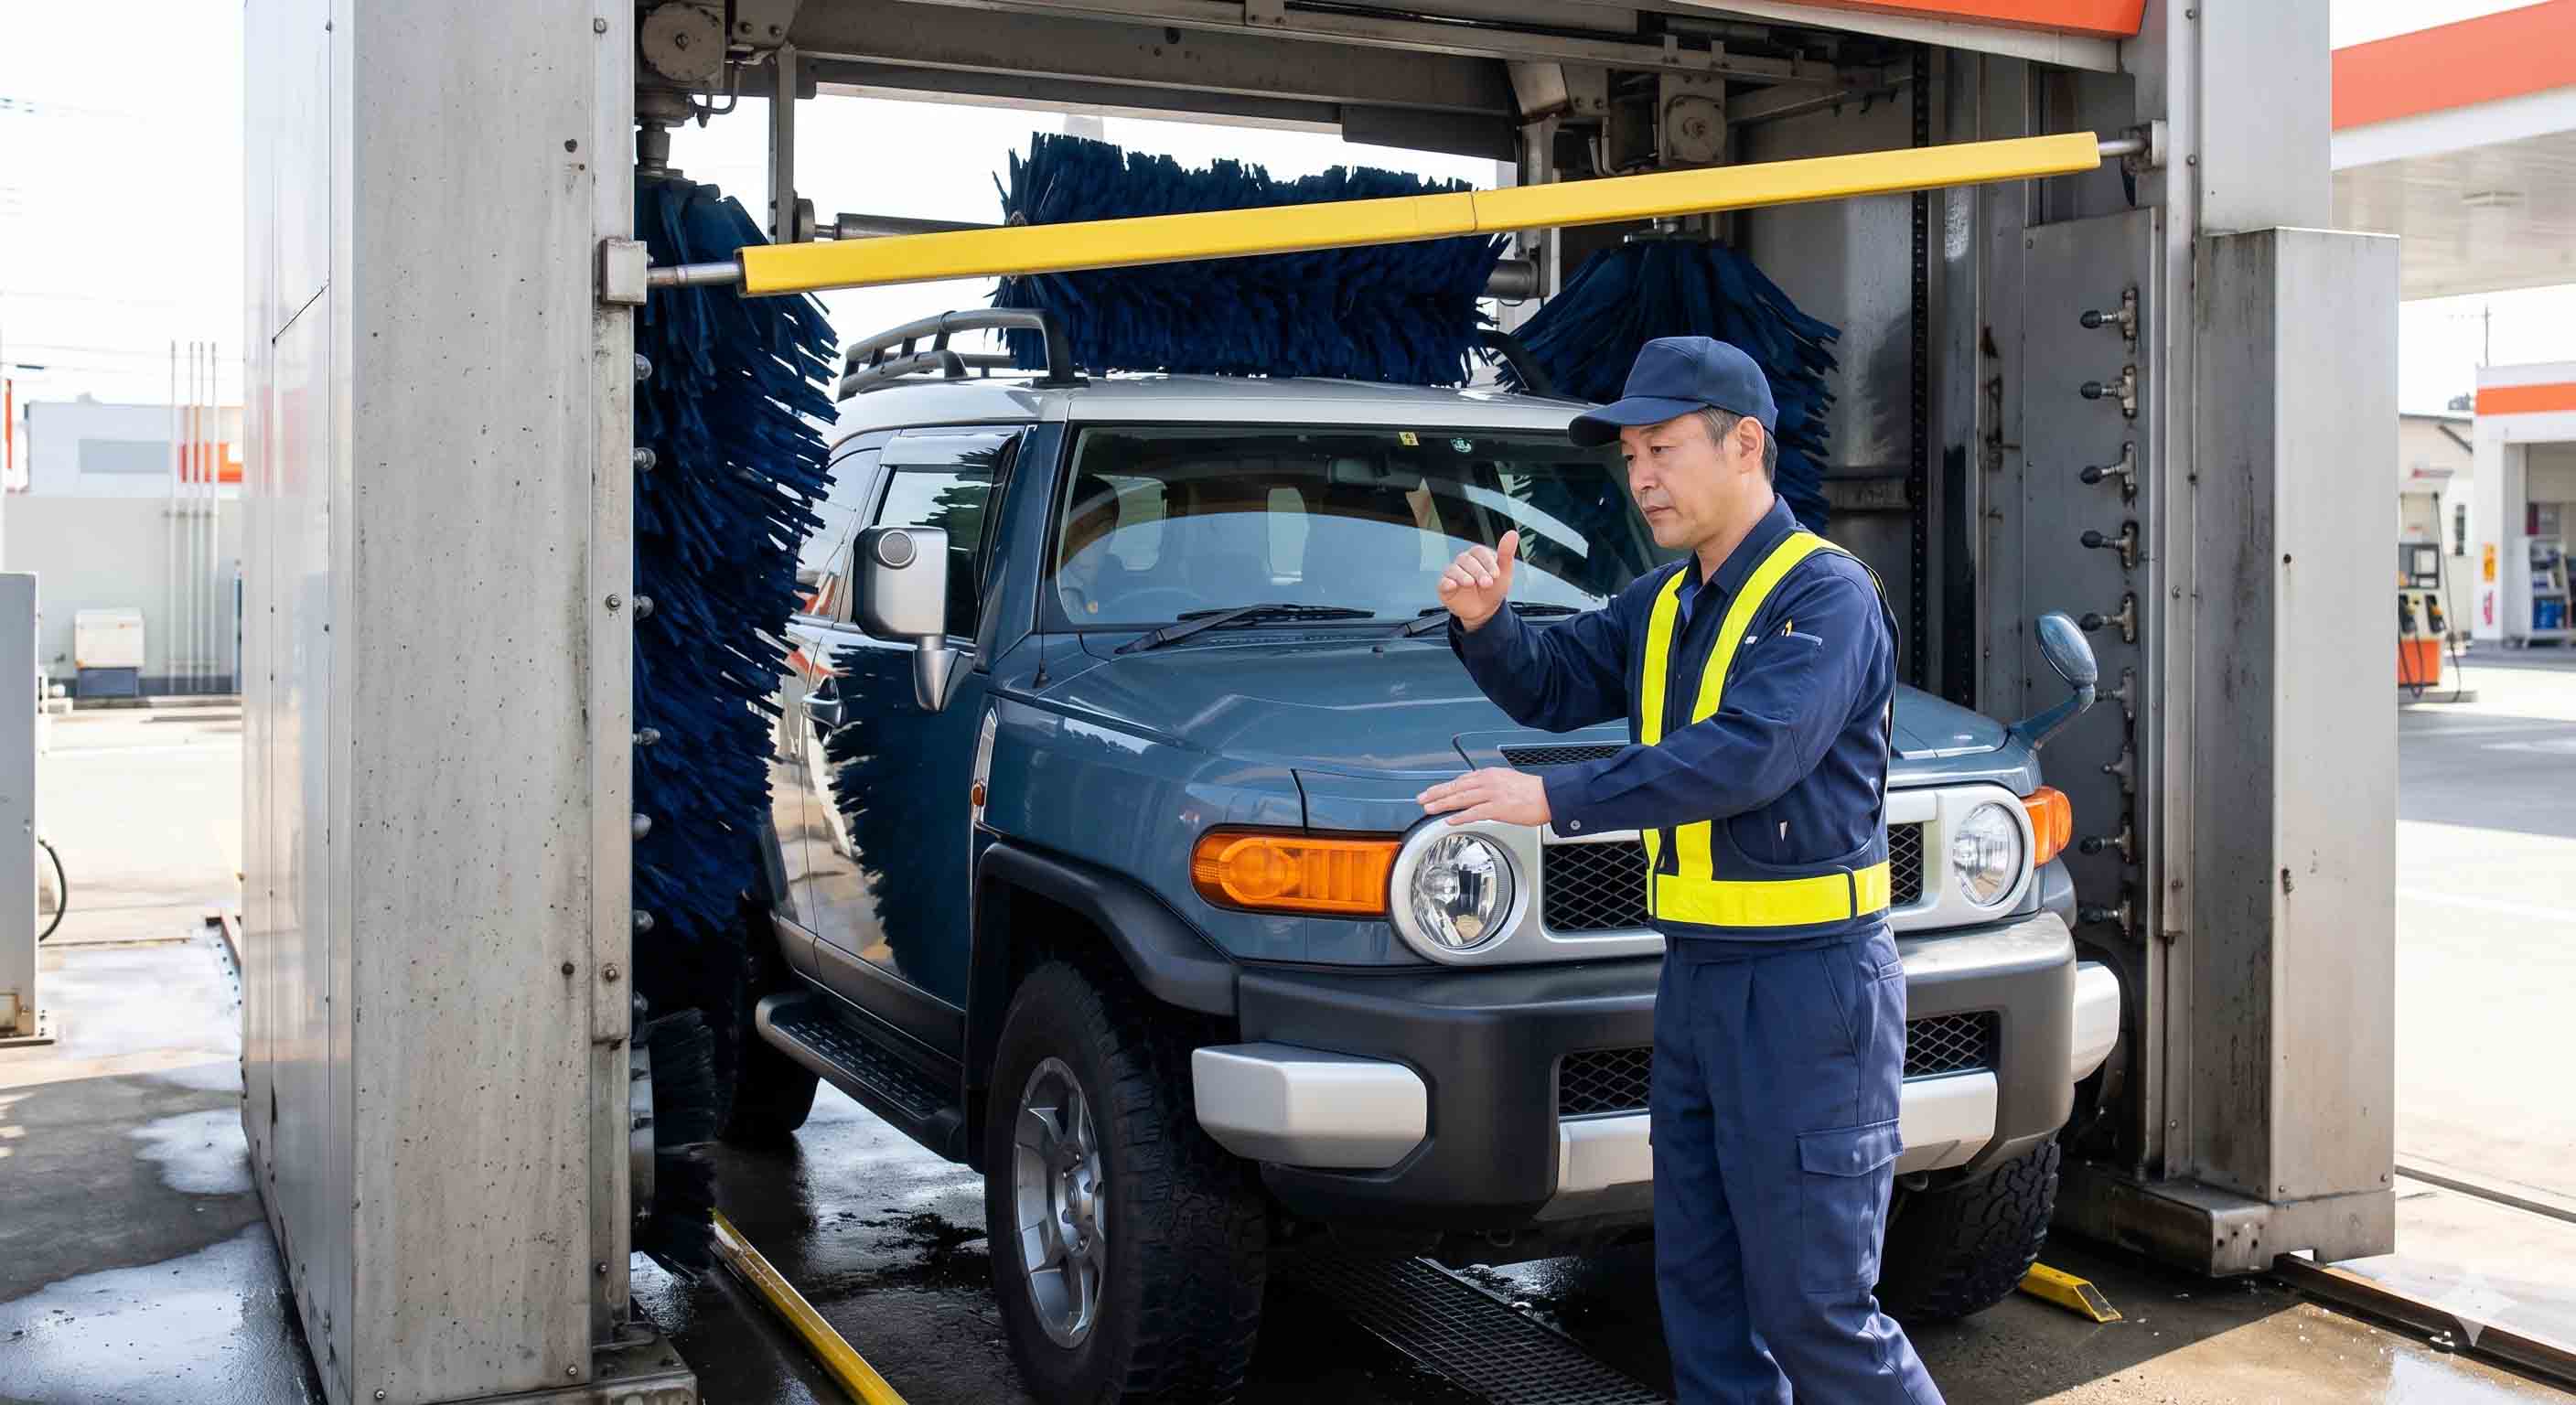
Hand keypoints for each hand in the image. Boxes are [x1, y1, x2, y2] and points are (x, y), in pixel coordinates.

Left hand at [1416, 767, 1550, 826]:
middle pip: (1456, 787)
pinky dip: (1460, 816)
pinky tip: (1450, 820)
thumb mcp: (1507, 781)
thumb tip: (1478, 794)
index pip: (1461, 780)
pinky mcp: (1498, 807)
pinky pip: (1474, 812)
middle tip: (1421, 799)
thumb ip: (1491, 786)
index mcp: (1490, 775)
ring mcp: (1492, 794)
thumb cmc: (1532, 792)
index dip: (1445, 787)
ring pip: (1461, 798)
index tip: (1433, 791)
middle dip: (1436, 793)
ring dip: (1442, 803)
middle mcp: (1488, 781)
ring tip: (1428, 809)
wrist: (1550, 795)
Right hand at [1437, 530, 1519, 630]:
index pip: (1479, 552)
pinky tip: (1453, 585)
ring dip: (1463, 576)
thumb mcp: (1505, 572)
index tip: (1496, 574)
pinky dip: (1447, 583)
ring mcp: (1453, 574)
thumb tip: (1512, 534)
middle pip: (1466, 560)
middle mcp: (1464, 562)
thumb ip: (1506, 553)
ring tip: (1471, 584)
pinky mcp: (1445, 586)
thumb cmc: (1494, 588)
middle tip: (1487, 583)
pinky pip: (1443, 582)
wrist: (1486, 610)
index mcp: (1478, 556)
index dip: (1488, 562)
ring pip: (1453, 569)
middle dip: (1478, 572)